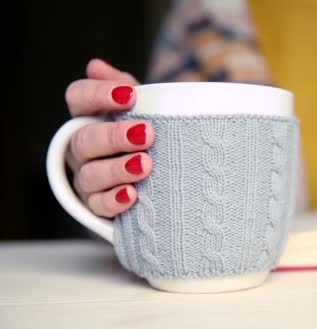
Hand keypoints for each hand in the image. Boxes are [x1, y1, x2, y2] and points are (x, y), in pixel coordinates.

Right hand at [65, 59, 153, 217]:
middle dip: (114, 136)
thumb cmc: (150, 137)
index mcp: (91, 118)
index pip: (78, 98)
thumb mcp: (144, 110)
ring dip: (117, 169)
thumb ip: (124, 88)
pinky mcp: (98, 206)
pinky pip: (99, 205)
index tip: (130, 96)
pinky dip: (114, 200)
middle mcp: (82, 148)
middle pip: (84, 139)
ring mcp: (88, 178)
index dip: (98, 94)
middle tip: (147, 134)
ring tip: (145, 164)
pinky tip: (132, 195)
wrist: (167, 178)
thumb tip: (96, 65)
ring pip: (90, 174)